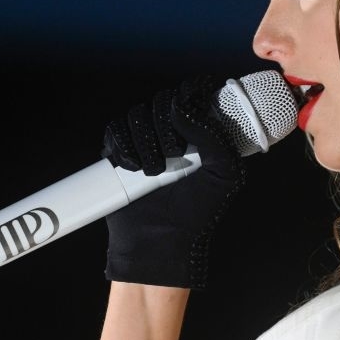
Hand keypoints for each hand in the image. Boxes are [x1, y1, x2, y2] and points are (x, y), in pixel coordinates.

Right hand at [100, 75, 245, 289]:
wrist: (160, 243)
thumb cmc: (197, 213)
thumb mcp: (224, 175)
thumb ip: (215, 138)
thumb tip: (183, 108)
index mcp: (198, 133)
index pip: (190, 95)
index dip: (189, 96)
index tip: (190, 108)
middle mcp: (170, 133)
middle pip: (161, 101)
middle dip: (166, 127)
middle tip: (175, 155)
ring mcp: (142, 142)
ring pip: (137, 114)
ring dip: (145, 141)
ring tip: (154, 173)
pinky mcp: (117, 153)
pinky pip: (115, 131)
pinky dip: (123, 146)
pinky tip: (133, 168)